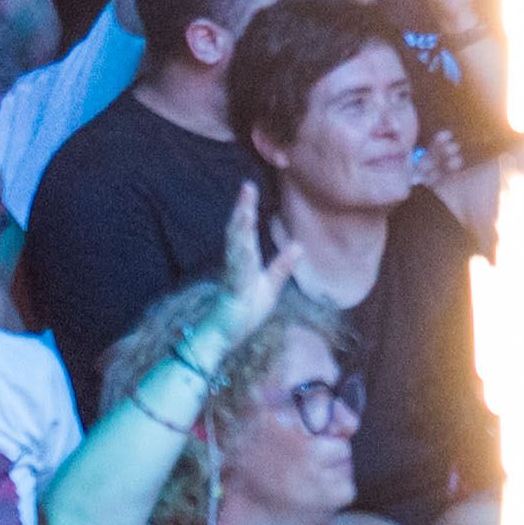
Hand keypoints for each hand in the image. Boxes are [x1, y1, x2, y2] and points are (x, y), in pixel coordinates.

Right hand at [210, 178, 304, 333]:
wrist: (224, 338)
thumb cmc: (244, 312)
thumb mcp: (270, 286)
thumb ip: (282, 266)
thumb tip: (298, 244)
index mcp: (244, 260)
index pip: (244, 229)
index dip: (246, 208)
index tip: (248, 187)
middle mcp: (236, 264)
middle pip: (238, 232)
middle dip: (242, 210)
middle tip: (246, 187)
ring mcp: (232, 277)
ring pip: (235, 248)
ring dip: (240, 228)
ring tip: (245, 210)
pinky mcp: (232, 293)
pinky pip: (237, 273)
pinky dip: (241, 258)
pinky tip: (244, 246)